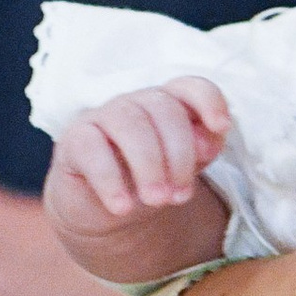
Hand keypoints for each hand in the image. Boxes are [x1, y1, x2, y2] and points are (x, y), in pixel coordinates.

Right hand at [43, 78, 228, 235]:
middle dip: (179, 153)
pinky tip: (122, 206)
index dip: (208, 101)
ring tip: (157, 201)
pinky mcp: (74, 140)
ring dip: (148, 165)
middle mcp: (136, 103)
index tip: (221, 127)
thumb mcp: (184, 169)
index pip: (190, 87)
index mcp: (169, 105)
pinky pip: (91, 149)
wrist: (111, 208)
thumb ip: (201, 150)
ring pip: (129, 124)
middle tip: (181, 195)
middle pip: (163, 109)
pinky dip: (110, 180)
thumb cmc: (153, 179)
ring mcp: (103, 117)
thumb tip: (209, 140)